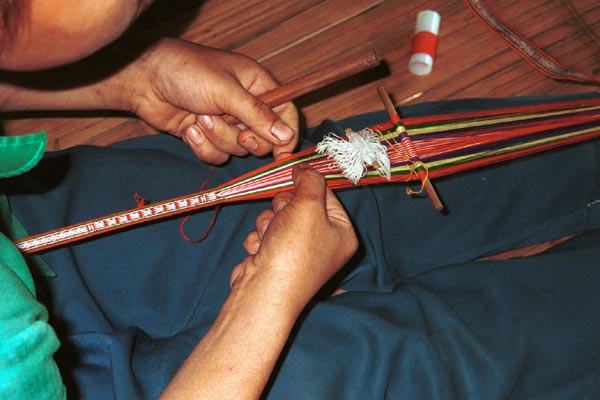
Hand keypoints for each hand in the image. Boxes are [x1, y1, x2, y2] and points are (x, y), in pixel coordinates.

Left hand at [130, 38, 298, 163]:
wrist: (144, 81)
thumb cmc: (187, 72)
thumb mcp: (226, 91)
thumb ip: (257, 114)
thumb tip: (287, 136)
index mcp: (257, 86)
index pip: (286, 114)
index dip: (286, 135)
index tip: (280, 154)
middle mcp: (244, 107)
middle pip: (262, 139)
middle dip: (243, 137)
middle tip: (235, 128)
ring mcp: (225, 123)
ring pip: (237, 150)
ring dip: (217, 137)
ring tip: (200, 117)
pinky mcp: (207, 137)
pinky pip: (216, 156)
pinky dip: (203, 146)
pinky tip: (189, 129)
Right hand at [234, 165, 357, 308]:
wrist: (264, 290)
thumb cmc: (294, 248)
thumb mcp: (308, 204)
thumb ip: (309, 180)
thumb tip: (303, 168)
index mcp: (342, 232)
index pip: (326, 194)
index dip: (307, 184)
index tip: (293, 176)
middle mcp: (323, 243)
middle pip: (299, 204)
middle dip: (284, 207)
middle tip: (284, 218)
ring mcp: (297, 252)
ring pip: (277, 216)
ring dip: (268, 223)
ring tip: (271, 239)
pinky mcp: (275, 258)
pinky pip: (264, 233)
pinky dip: (259, 239)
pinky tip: (261, 251)